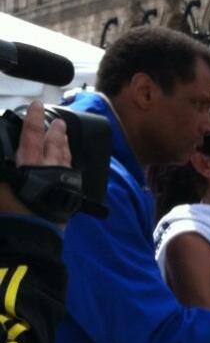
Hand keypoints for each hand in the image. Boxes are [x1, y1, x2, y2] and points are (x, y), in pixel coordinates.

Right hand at [0, 101, 71, 216]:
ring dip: (64, 146)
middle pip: (54, 145)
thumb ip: (2, 166)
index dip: (34, 119)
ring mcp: (62, 184)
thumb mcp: (0, 188)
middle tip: (59, 122)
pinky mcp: (68, 199)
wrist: (32, 237)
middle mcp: (49, 170)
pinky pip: (70, 176)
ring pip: (65, 159)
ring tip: (65, 137)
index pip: (32, 134)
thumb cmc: (11, 212)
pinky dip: (68, 166)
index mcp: (30, 163)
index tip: (37, 105)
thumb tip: (3, 157)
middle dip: (56, 132)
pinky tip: (68, 166)